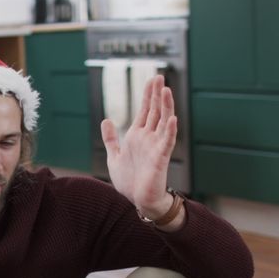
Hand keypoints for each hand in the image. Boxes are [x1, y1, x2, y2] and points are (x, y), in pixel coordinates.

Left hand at [100, 74, 177, 218]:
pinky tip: (172, 118)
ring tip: (165, 90)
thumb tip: (106, 120)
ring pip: (163, 122)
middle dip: (156, 94)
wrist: (138, 201)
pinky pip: (167, 142)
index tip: (151, 79)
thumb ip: (111, 139)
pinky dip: (169, 131)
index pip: (145, 111)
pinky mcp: (160, 158)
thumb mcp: (115, 156)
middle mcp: (148, 138)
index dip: (148, 95)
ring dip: (165, 106)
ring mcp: (156, 147)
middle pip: (155, 111)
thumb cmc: (129, 182)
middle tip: (159, 76)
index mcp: (137, 136)